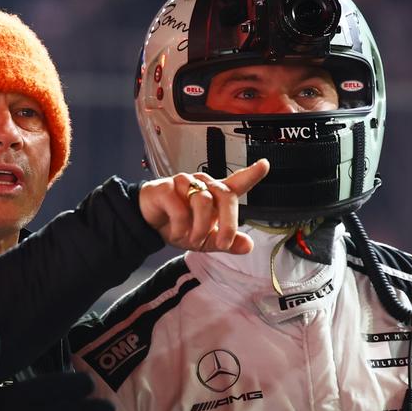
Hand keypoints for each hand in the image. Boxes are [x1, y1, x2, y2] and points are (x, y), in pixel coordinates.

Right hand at [138, 159, 269, 253]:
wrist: (147, 225)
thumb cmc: (177, 225)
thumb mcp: (205, 240)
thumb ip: (226, 242)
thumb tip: (248, 245)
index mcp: (215, 195)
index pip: (237, 182)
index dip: (252, 174)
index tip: (264, 165)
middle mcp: (202, 185)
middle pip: (226, 195)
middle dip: (228, 223)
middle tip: (223, 243)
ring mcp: (184, 184)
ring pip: (203, 202)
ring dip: (200, 228)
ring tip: (191, 239)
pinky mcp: (166, 188)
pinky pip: (180, 209)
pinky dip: (180, 228)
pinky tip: (176, 233)